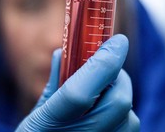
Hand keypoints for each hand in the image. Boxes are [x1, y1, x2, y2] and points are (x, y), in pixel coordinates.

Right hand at [16, 34, 139, 130]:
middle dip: (118, 76)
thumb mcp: (35, 114)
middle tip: (107, 66)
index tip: (117, 41)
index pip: (81, 92)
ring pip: (130, 118)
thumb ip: (53, 82)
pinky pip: (128, 130)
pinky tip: (106, 112)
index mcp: (48, 127)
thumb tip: (65, 52)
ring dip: (120, 96)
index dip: (103, 62)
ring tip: (103, 92)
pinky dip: (123, 114)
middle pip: (117, 103)